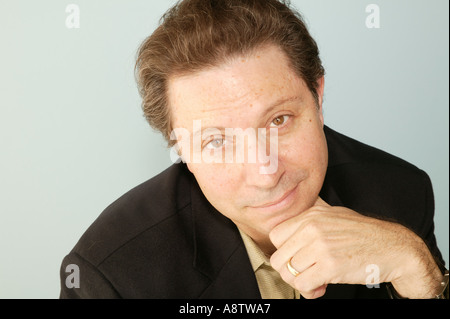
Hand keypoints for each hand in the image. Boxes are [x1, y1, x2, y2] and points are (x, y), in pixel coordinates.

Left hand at [269, 197, 442, 298]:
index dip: (285, 251)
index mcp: (310, 215)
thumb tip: (291, 219)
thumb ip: (311, 216)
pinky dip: (310, 291)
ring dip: (300, 283)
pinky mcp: (330, 266)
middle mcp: (312, 227)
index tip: (298, 258)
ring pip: (287, 273)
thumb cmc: (364, 233)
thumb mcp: (334, 214)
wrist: (395, 247)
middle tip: (306, 273)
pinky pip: (302, 284)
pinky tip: (322, 287)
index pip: (275, 236)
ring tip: (315, 281)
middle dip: (290, 271)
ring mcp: (320, 246)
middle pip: (278, 257)